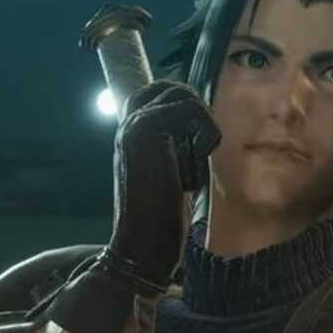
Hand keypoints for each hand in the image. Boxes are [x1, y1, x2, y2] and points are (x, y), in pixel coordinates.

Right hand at [106, 80, 218, 290]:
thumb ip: (176, 149)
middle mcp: (127, 125)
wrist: (141, 245)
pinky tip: (194, 167)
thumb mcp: (171, 176)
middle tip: (201, 147)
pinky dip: (205, 135)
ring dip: (201, 128)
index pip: (157, 93)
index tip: (199, 142)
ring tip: (193, 164)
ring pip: (184, 96)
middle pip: (170, 87)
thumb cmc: (160, 220)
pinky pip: (190, 108)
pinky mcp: (146, 128)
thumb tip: (201, 130)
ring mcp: (134, 124)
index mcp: (130, 136)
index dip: (186, 107)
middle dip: (197, 110)